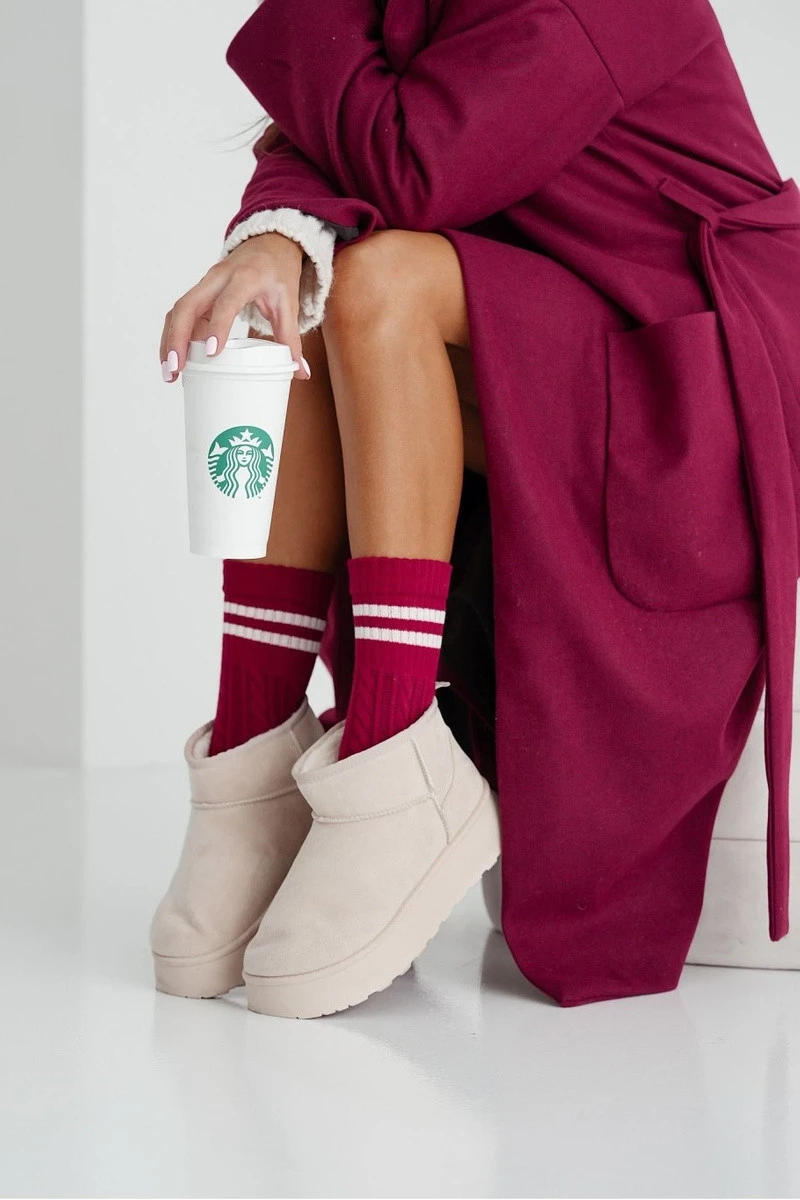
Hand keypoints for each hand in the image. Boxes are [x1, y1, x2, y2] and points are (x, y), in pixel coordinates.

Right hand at [159, 231, 310, 382]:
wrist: (268, 245)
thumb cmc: (278, 272)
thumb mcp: (289, 304)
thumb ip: (292, 339)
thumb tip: (301, 373)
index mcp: (245, 278)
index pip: (226, 302)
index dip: (217, 326)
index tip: (212, 353)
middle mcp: (218, 278)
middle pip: (187, 305)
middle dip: (177, 338)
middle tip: (175, 368)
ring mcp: (205, 285)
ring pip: (178, 310)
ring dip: (170, 341)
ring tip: (170, 372)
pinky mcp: (200, 294)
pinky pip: (181, 314)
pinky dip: (174, 336)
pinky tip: (176, 360)